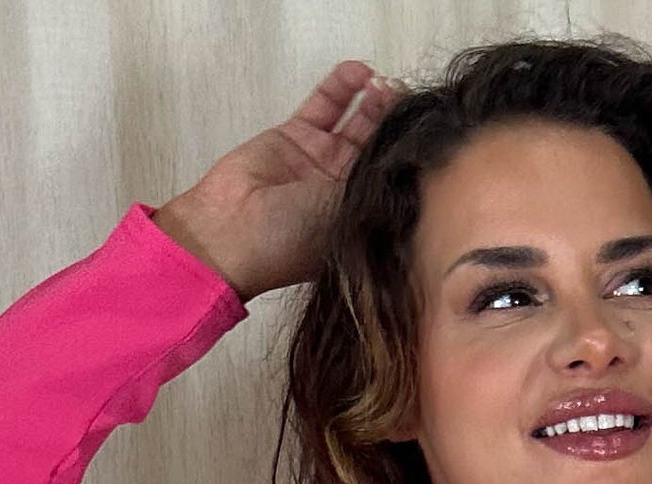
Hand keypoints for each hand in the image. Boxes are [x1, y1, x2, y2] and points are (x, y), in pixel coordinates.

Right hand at [149, 61, 405, 300]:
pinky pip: (325, 105)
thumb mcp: (345, 216)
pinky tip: (359, 72)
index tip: (421, 130)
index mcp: (359, 219)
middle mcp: (341, 191)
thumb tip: (408, 158)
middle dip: (392, 122)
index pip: (391, 179)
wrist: (230, 232)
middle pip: (376, 146)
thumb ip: (373, 183)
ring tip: (385, 83)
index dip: (406, 153)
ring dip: (371, 101)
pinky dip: (342, 86)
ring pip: (353, 121)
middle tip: (405, 99)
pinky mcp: (295, 137)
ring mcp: (318, 162)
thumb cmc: (287, 242)